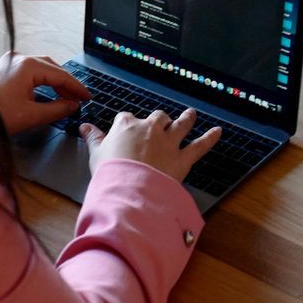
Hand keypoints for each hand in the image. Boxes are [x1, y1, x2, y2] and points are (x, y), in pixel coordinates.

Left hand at [0, 52, 86, 133]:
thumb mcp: (32, 115)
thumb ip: (57, 109)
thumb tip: (72, 106)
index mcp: (28, 66)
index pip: (61, 75)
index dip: (76, 88)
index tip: (87, 97)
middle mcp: (19, 58)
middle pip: (52, 68)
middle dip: (67, 84)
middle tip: (78, 99)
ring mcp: (10, 61)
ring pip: (42, 68)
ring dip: (55, 83)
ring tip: (65, 98)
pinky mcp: (4, 68)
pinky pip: (30, 71)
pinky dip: (42, 81)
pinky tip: (48, 93)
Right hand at [81, 108, 221, 185]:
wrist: (128, 188)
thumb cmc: (110, 172)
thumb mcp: (96, 154)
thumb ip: (93, 138)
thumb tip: (84, 127)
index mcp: (126, 126)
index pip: (127, 119)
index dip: (128, 125)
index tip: (127, 130)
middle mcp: (149, 129)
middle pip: (157, 118)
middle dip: (160, 121)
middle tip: (161, 124)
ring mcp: (167, 142)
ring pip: (180, 124)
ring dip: (187, 119)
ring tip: (191, 114)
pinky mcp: (181, 158)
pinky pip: (199, 145)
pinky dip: (210, 138)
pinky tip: (218, 132)